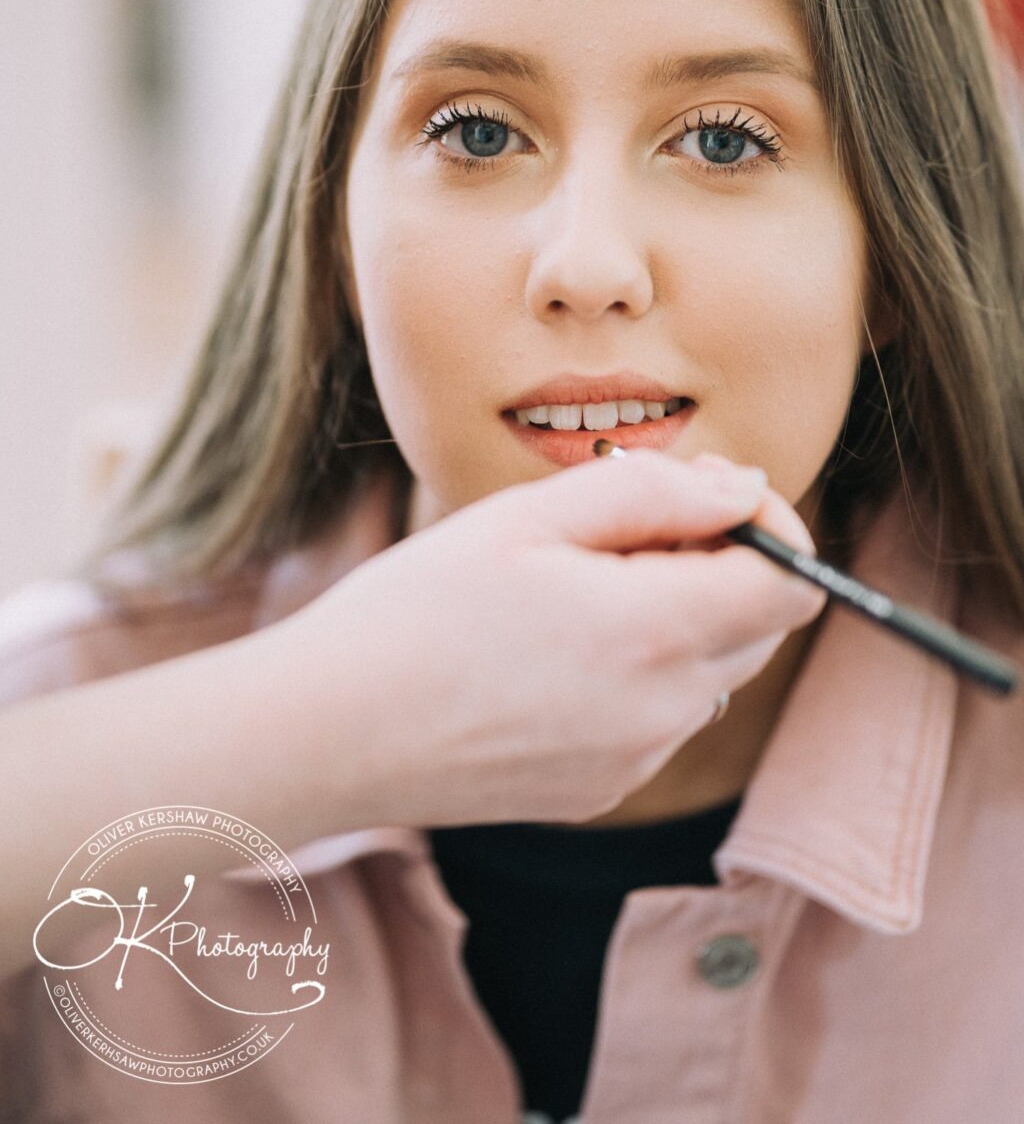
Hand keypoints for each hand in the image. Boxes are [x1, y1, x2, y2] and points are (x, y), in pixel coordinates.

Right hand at [287, 450, 826, 828]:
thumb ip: (653, 492)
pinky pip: (658, 717)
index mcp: (655, 632)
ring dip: (677, 617)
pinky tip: (550, 649)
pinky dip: (637, 671)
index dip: (771, 527)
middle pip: (758, 628)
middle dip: (720, 565)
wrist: (327, 731)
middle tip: (622, 526)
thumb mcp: (530, 517)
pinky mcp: (600, 792)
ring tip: (574, 585)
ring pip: (709, 672)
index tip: (709, 495)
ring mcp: (635, 762)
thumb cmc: (417, 608)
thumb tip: (742, 489)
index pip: (792, 584)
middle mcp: (664, 712)